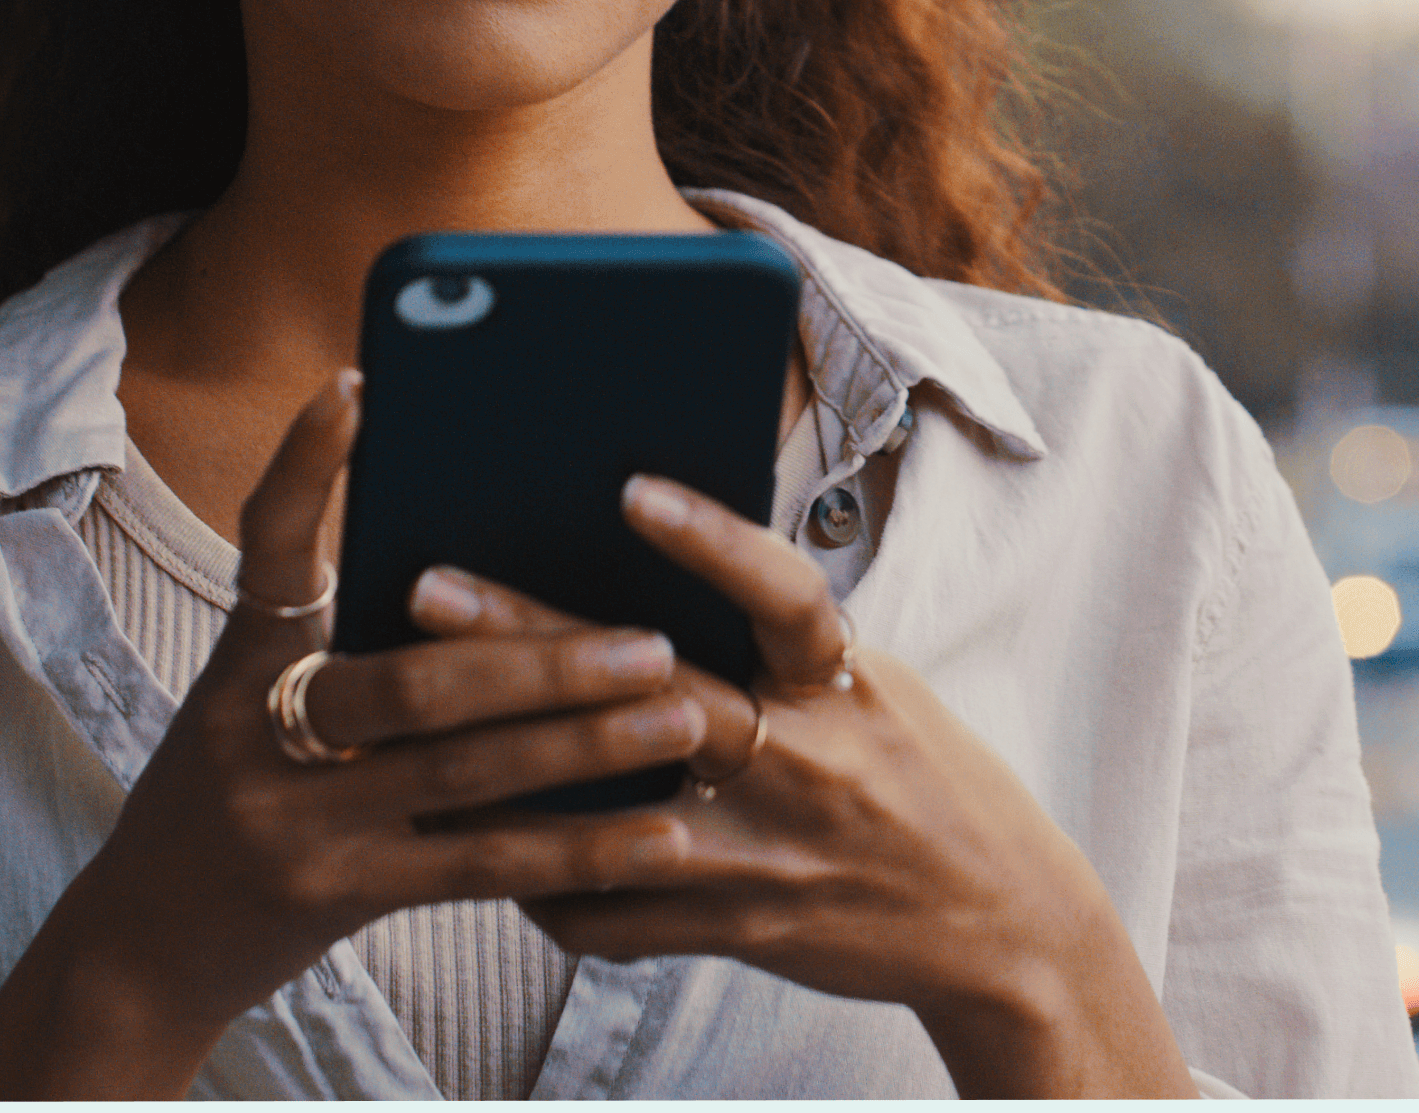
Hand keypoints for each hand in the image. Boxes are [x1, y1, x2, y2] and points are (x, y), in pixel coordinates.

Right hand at [0, 377, 707, 1099]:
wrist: (139, 949)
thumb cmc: (225, 800)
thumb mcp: (251, 707)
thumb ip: (344, 647)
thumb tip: (490, 578)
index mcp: (239, 664)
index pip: (266, 549)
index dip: (303, 468)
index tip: (358, 385)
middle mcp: (258, 735)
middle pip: (417, 683)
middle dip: (542, 659)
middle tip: (650, 638)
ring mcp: (298, 824)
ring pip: (464, 774)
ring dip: (584, 746)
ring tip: (683, 718)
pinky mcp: (340, 897)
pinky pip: (480, 868)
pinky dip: (578, 850)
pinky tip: (660, 836)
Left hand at [416, 475, 1195, 1097]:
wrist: (1000, 925)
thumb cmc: (924, 780)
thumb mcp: (875, 690)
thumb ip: (783, 645)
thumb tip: (659, 563)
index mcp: (846, 686)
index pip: (782, 596)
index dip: (711, 541)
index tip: (630, 490)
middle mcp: (811, 764)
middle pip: (660, 693)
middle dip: (538, 638)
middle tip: (432, 586)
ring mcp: (772, 855)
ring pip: (616, 812)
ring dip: (510, 770)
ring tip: (419, 734)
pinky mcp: (742, 929)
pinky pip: (620, 913)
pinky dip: (548, 886)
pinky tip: (484, 854)